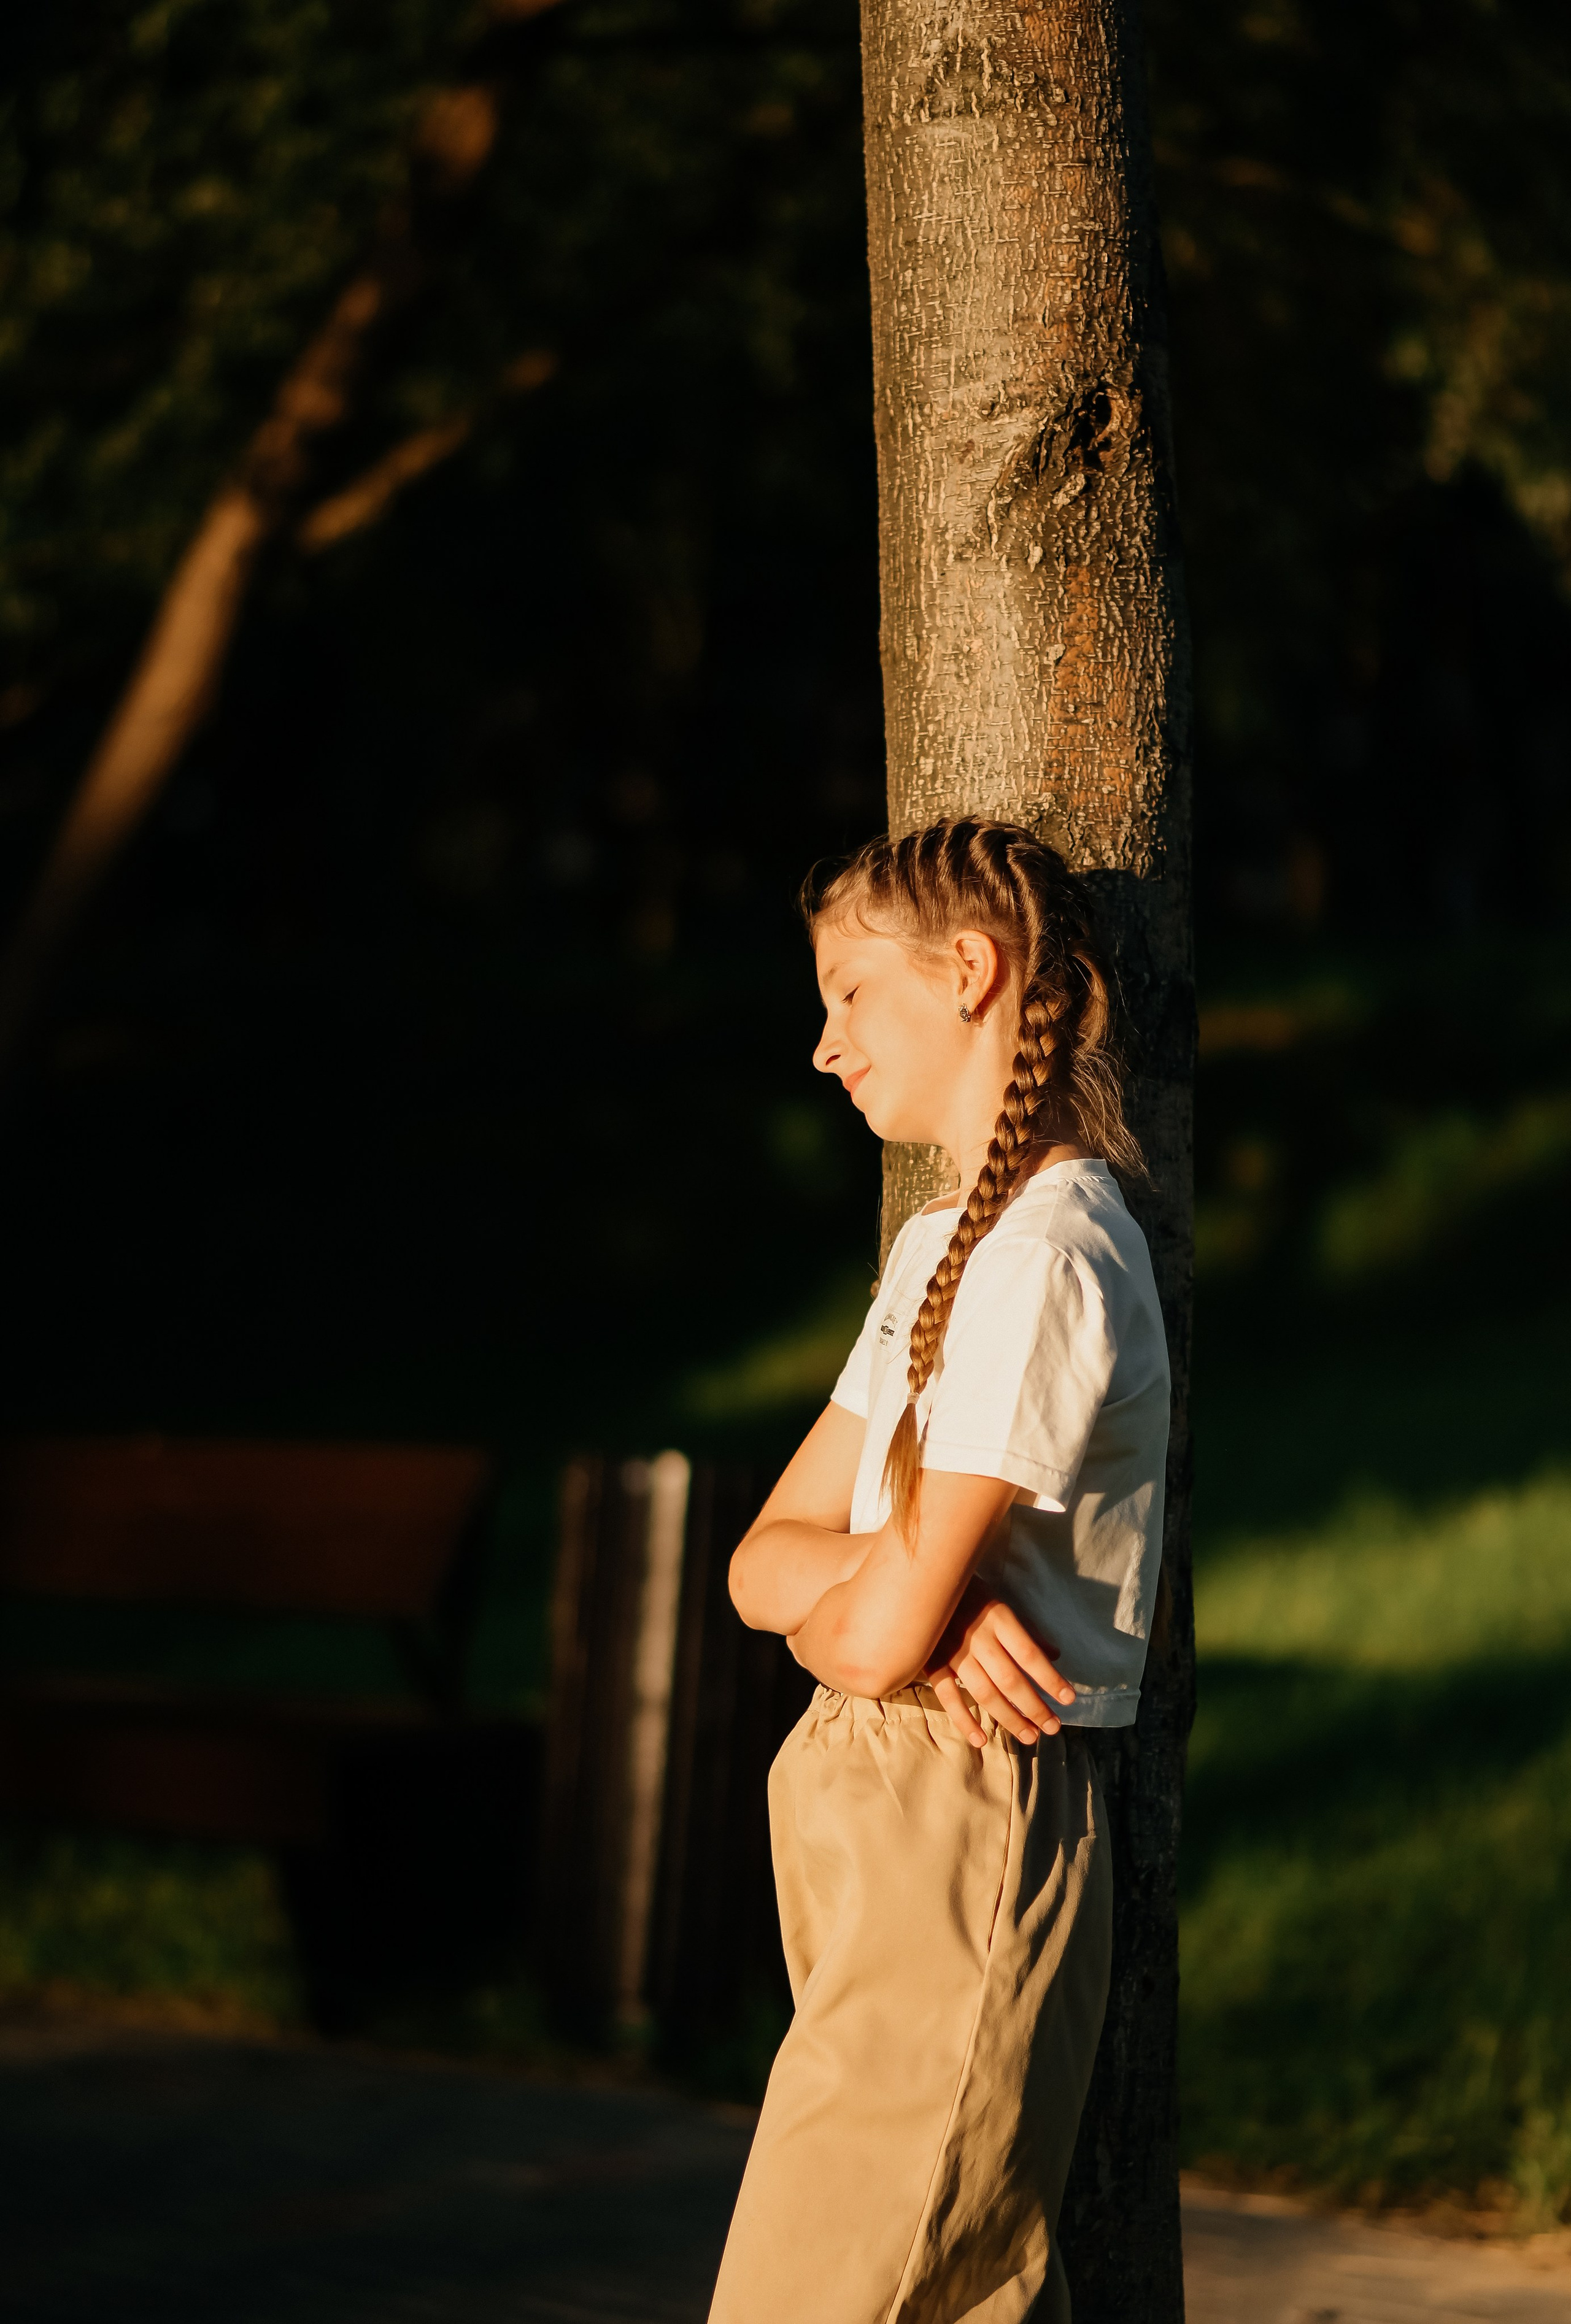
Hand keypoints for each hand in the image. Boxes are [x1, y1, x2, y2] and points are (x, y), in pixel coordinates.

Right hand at [926, 1583, 1076, 1749]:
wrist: (919, 1582)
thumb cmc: (967, 1593)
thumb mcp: (999, 1603)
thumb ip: (1026, 1631)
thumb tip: (1055, 1654)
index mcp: (998, 1618)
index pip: (1030, 1655)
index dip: (1050, 1679)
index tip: (1069, 1699)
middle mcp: (978, 1637)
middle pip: (1011, 1680)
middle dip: (1035, 1707)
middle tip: (1053, 1727)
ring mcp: (953, 1653)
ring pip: (984, 1694)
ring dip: (1009, 1718)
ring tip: (1030, 1736)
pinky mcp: (932, 1663)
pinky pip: (948, 1697)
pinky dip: (964, 1720)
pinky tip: (981, 1740)